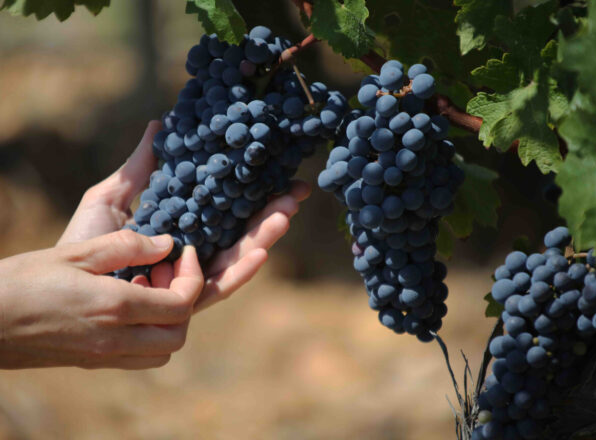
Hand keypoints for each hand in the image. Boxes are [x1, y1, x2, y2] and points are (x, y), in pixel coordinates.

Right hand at [0, 230, 202, 368]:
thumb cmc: (23, 280)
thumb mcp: (77, 252)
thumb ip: (128, 246)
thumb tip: (167, 244)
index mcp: (115, 308)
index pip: (182, 304)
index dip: (193, 276)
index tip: (184, 252)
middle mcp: (115, 339)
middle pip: (179, 333)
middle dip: (185, 300)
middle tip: (166, 270)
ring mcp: (103, 356)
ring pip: (162, 350)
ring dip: (169, 320)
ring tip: (148, 286)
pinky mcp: (92, 362)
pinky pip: (139, 357)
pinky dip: (149, 335)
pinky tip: (129, 304)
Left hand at [58, 121, 310, 307]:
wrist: (64, 281)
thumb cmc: (85, 241)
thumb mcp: (112, 196)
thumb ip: (140, 168)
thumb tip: (159, 125)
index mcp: (183, 228)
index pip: (226, 209)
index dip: (253, 192)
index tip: (279, 173)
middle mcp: (193, 254)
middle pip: (240, 233)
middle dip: (270, 214)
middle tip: (297, 192)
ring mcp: (191, 278)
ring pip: (236, 258)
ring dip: (263, 238)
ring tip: (285, 215)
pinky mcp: (184, 301)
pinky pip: (216, 288)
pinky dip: (240, 272)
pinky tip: (261, 253)